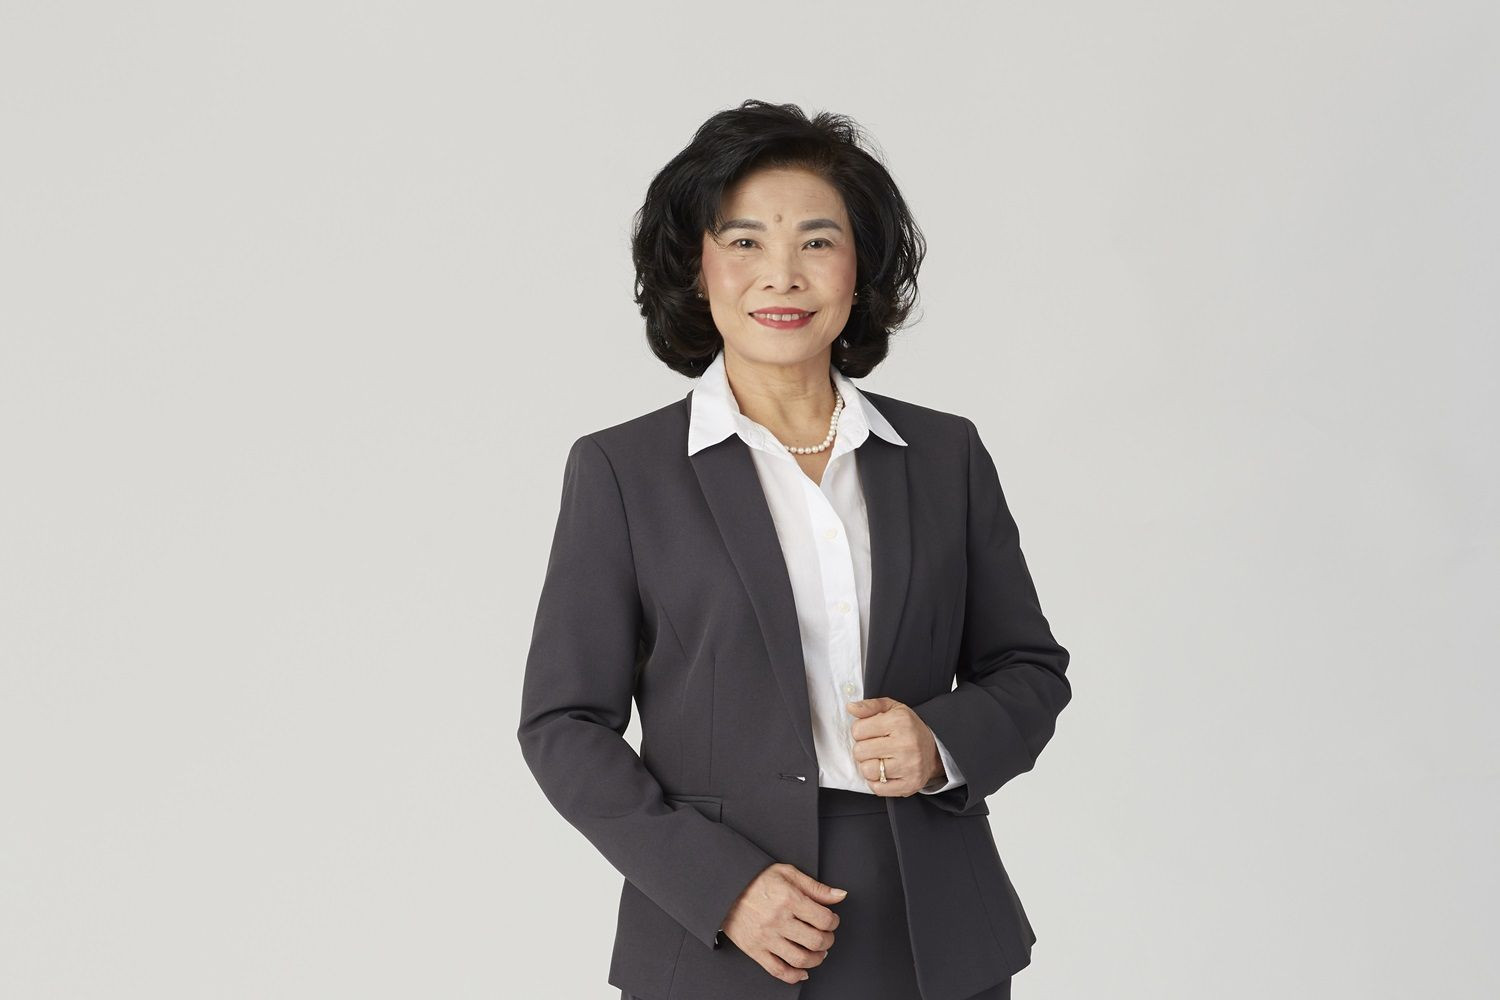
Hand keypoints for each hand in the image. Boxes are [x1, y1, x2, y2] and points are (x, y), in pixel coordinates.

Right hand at [721, 863, 845, 983]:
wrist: (726, 889)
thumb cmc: (756, 880)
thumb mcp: (788, 873)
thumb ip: (816, 887)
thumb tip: (840, 895)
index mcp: (789, 899)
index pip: (824, 919)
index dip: (833, 922)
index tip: (831, 920)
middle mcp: (778, 920)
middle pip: (816, 941)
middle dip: (828, 940)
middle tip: (826, 935)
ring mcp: (766, 938)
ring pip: (800, 959)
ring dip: (816, 959)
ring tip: (817, 952)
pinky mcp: (755, 950)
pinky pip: (778, 971)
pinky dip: (794, 976)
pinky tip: (802, 971)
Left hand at [846, 696, 943, 794]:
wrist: (934, 751)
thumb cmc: (908, 729)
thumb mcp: (892, 709)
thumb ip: (869, 706)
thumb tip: (850, 707)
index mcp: (899, 721)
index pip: (857, 730)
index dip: (860, 731)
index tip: (871, 732)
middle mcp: (906, 744)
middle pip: (860, 752)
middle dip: (863, 749)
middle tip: (874, 747)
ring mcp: (909, 766)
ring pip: (867, 771)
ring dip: (869, 766)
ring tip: (879, 760)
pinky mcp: (909, 785)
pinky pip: (878, 788)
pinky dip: (876, 782)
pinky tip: (884, 772)